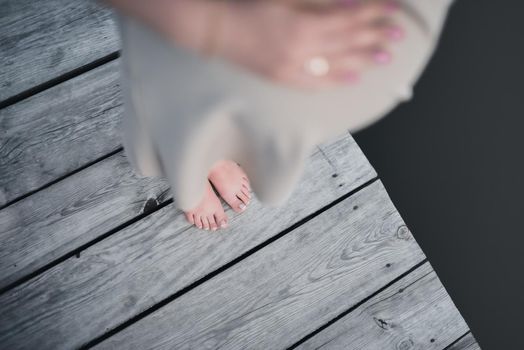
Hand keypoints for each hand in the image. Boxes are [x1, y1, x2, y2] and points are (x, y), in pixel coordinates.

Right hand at [218, 0, 404, 88]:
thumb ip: (320, 3)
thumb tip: (350, 6)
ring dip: (363, 59)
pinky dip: (336, 80)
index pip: (349, 18)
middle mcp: (302, 49)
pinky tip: (353, 77)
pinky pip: (316, 82)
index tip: (393, 9)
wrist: (217, 29)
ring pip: (337, 63)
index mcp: (303, 24)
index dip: (373, 12)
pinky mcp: (283, 78)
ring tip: (385, 56)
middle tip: (399, 34)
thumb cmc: (250, 6)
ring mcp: (293, 67)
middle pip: (348, 42)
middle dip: (376, 36)